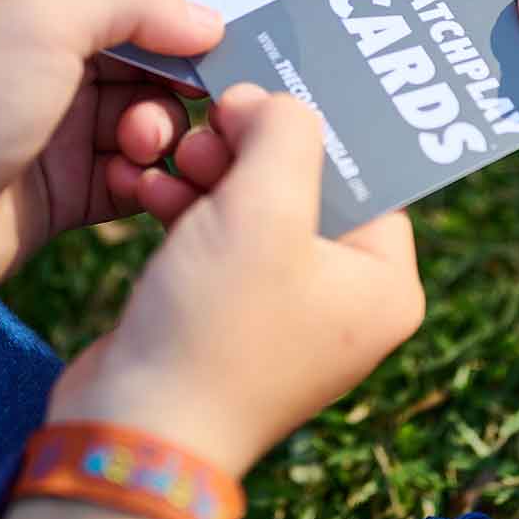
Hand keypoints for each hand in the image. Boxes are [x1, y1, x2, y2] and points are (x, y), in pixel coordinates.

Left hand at [0, 0, 222, 312]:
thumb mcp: (45, 12)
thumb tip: (210, 21)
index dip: (193, 7)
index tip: (245, 29)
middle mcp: (60, 57)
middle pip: (161, 59)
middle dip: (189, 79)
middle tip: (209, 100)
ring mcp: (65, 127)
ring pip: (157, 121)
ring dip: (165, 132)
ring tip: (142, 145)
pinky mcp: (70, 193)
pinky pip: (138, 180)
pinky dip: (151, 183)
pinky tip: (137, 186)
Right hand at [48, 86, 424, 477]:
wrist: (134, 431)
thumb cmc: (217, 326)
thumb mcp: (265, 208)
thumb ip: (286, 131)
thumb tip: (273, 102)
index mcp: (384, 282)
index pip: (368, 171)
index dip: (315, 124)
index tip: (268, 86)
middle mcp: (345, 298)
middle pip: (309, 183)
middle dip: (256, 144)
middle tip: (216, 115)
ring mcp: (284, 309)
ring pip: (257, 205)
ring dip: (215, 169)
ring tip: (180, 150)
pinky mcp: (228, 313)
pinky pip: (221, 238)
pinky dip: (190, 207)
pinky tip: (153, 186)